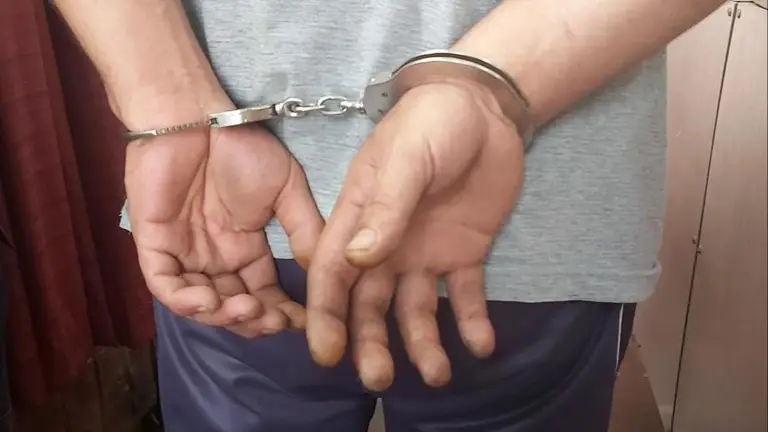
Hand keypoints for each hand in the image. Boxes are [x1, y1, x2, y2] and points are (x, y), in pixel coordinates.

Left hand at [125, 122, 322, 337]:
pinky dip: (185, 302)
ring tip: (248, 311)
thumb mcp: (287, 188)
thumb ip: (304, 228)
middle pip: (233, 306)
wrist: (197, 116)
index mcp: (245, 249)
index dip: (281, 311)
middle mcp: (215, 259)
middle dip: (254, 321)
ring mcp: (184, 254)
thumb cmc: (241, 147)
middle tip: (273, 322)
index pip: (263, 293)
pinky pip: (165, 285)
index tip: (303, 321)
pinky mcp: (154, 245)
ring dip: (224, 316)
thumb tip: (325, 270)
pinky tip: (209, 302)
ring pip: (201, 303)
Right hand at [306, 81, 523, 389]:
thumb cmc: (432, 123)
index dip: (326, 316)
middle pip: (368, 304)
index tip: (328, 354)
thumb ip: (386, 207)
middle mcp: (385, 244)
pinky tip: (481, 346)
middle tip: (380, 378)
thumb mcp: (406, 158)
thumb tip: (363, 259)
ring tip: (438, 374)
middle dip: (369, 342)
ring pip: (413, 309)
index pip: (332, 275)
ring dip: (421, 343)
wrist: (485, 108)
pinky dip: (471, 323)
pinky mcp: (464, 253)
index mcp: (358, 219)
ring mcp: (424, 252)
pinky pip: (465, 296)